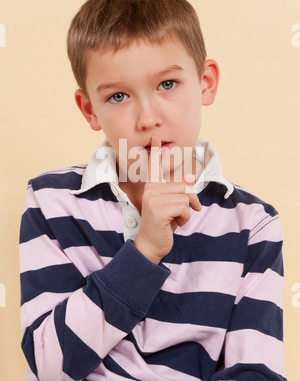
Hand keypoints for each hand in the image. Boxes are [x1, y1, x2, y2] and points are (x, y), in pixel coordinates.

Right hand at [133, 135, 200, 263]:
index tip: (156, 135)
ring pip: (185, 196)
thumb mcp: (174, 205)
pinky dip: (185, 218)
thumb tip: (190, 176)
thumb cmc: (164, 224)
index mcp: (153, 186)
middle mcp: (150, 189)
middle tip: (183, 213)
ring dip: (186, 211)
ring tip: (176, 219)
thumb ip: (180, 191)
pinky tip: (175, 224)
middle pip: (183, 185)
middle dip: (189, 201)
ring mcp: (152, 198)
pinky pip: (183, 207)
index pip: (155, 166)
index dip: (156, 150)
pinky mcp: (157, 209)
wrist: (152, 245)